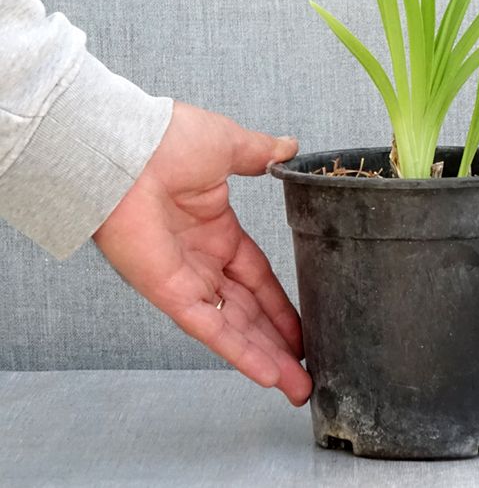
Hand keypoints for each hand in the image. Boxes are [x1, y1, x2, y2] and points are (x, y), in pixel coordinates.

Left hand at [92, 101, 311, 404]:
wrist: (125, 147)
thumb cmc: (167, 139)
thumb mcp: (230, 144)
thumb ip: (262, 153)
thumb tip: (289, 147)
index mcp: (217, 228)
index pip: (257, 276)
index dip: (281, 304)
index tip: (303, 326)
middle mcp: (202, 260)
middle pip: (249, 312)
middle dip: (278, 342)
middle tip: (306, 372)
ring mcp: (185, 279)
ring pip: (233, 327)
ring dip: (264, 357)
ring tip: (297, 386)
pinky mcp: (168, 291)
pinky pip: (208, 327)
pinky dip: (237, 350)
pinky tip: (266, 373)